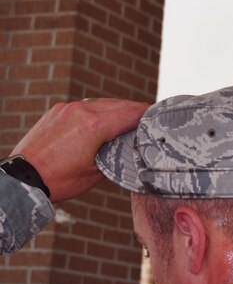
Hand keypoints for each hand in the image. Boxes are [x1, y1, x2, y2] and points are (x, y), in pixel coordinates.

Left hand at [11, 98, 147, 201]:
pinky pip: (84, 106)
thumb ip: (117, 153)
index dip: (148, 115)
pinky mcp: (56, 111)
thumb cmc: (59, 180)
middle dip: (135, 111)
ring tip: (126, 122)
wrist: (23, 179)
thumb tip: (129, 147)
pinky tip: (101, 123)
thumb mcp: (97, 172)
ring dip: (116, 110)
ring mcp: (67, 109)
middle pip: (119, 104)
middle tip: (147, 120)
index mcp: (95, 126)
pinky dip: (97, 112)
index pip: (131, 112)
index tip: (159, 118)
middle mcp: (82, 111)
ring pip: (102, 103)